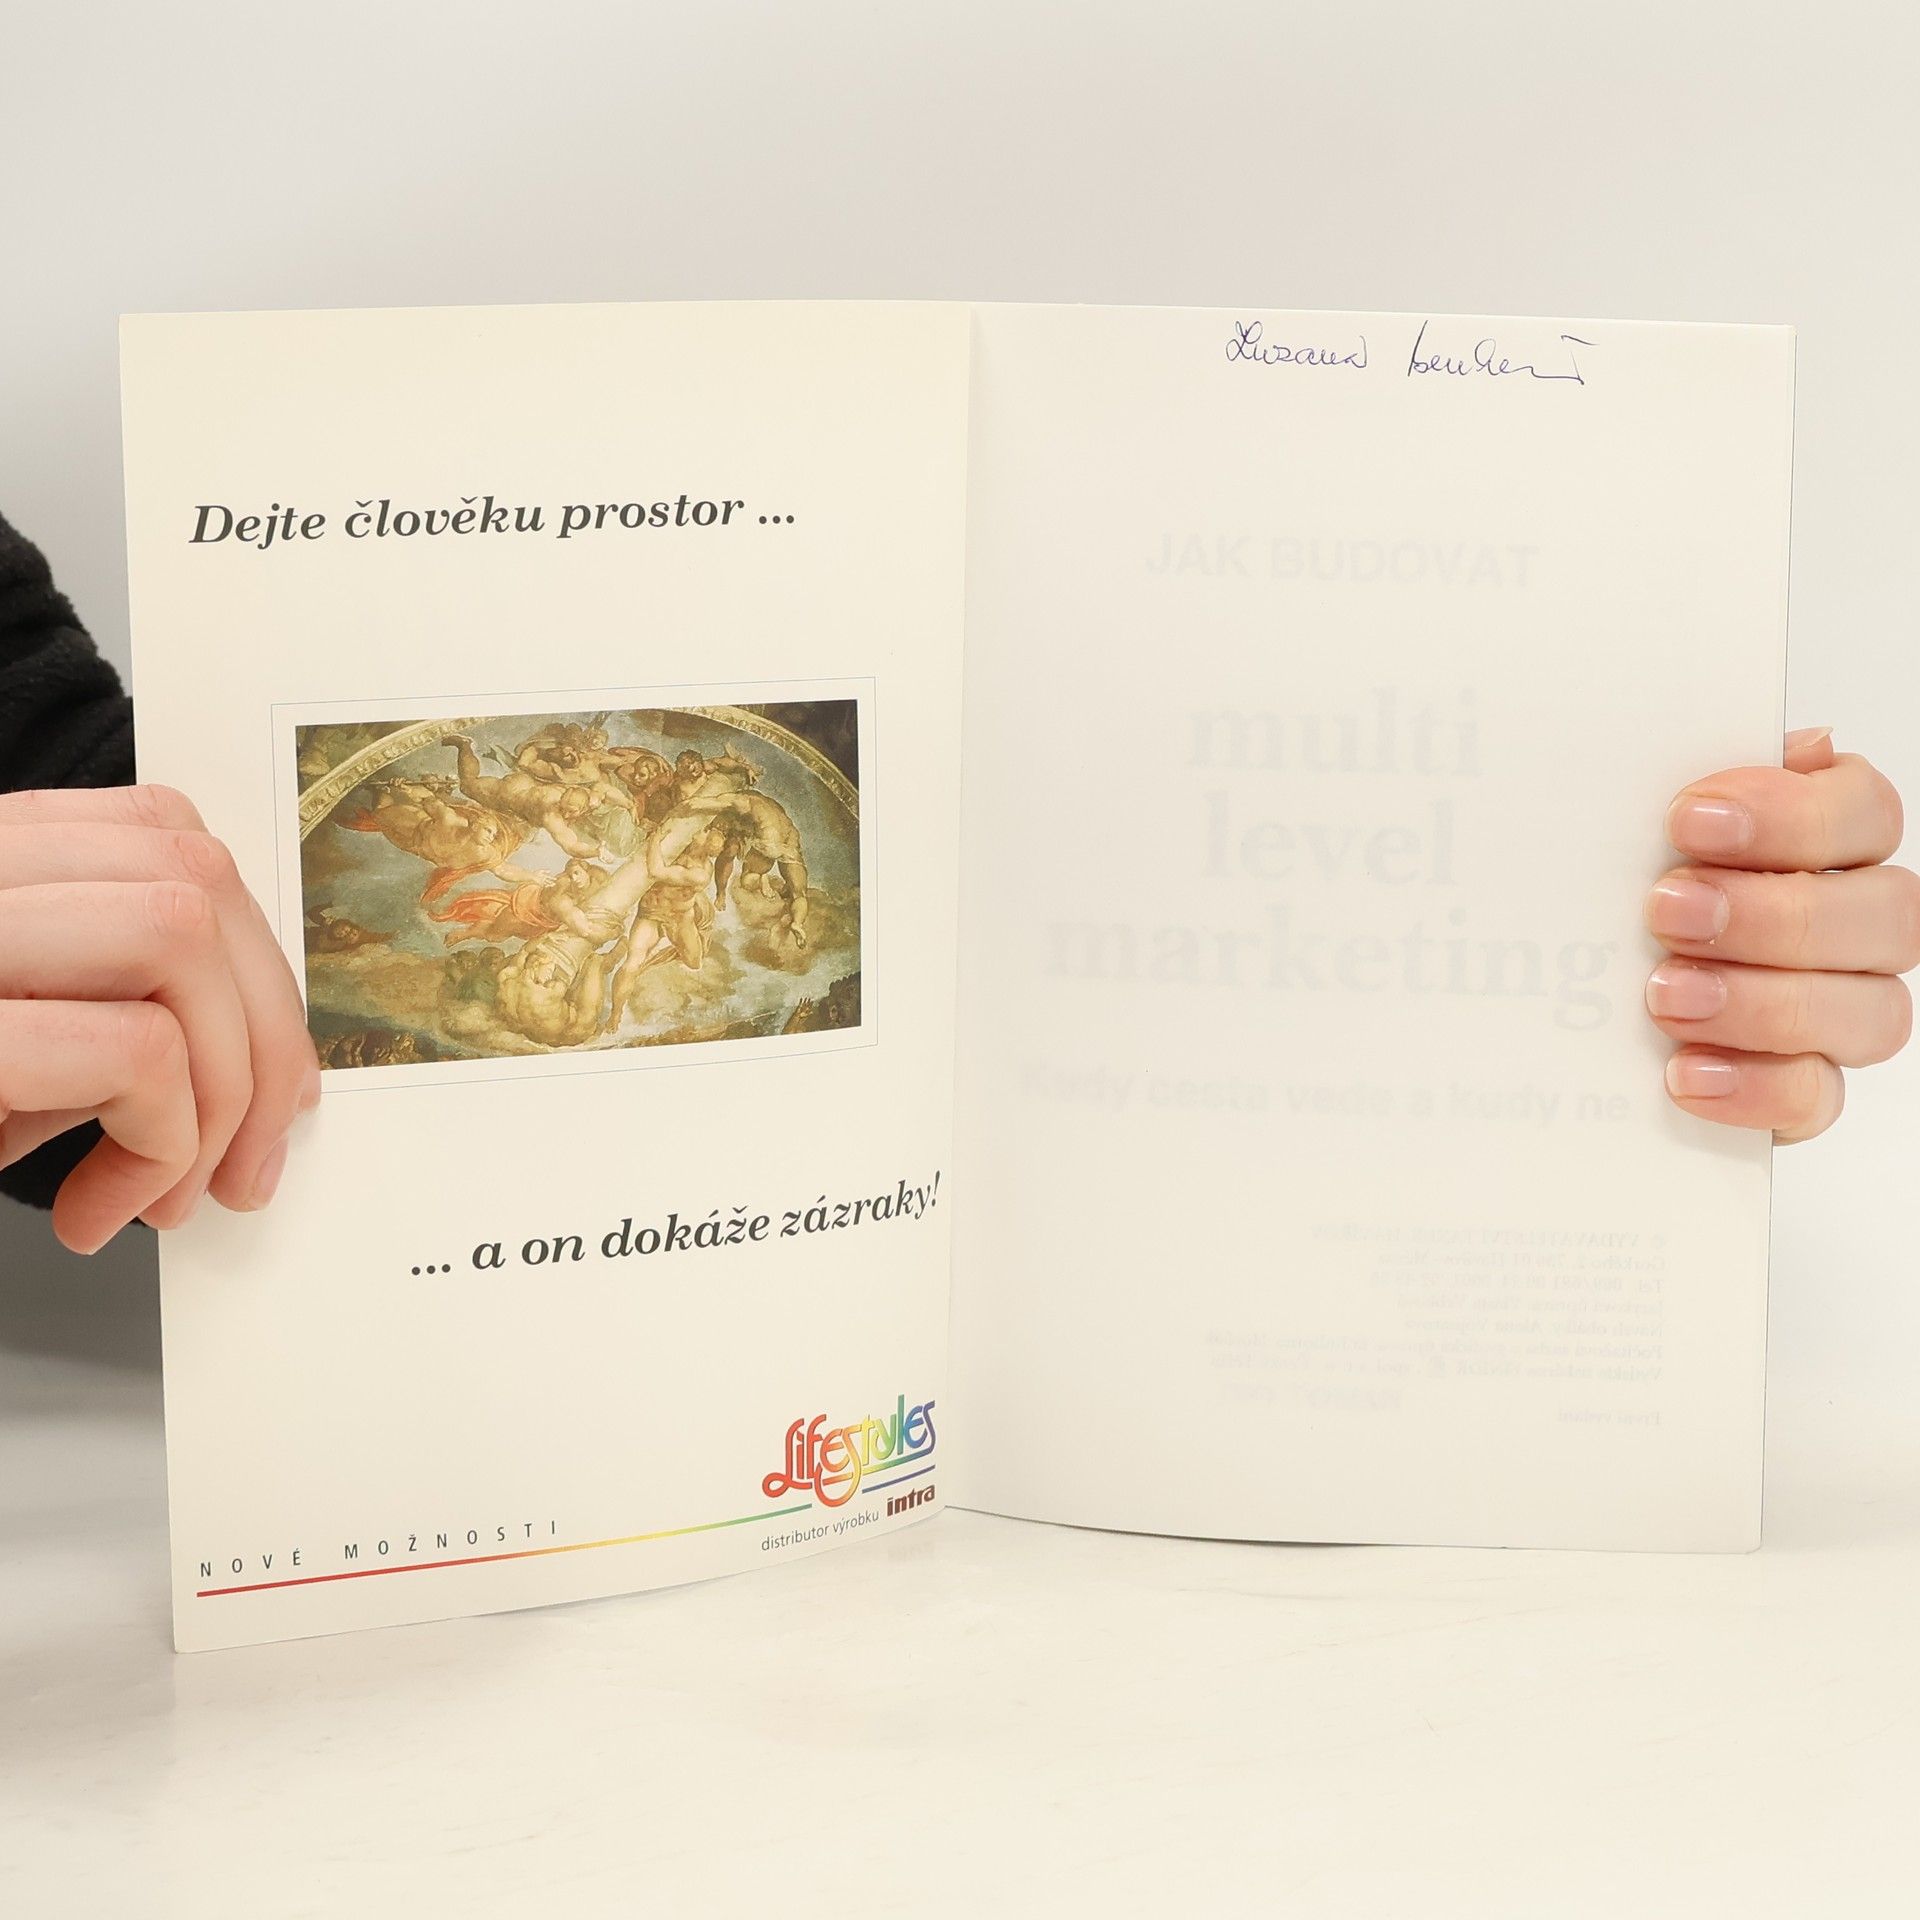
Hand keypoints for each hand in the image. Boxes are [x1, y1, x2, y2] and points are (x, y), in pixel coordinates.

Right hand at [0, 785, 320, 1252]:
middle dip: (267, 1032)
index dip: (248, 953)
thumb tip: (262, 1067)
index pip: (161, 832)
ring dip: (219, 1088)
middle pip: (192, 877)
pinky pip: (132, 1051)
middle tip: (248, 1161)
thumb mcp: (12, 1052)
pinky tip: (100, 1208)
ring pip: (174, 936)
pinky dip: (163, 1142)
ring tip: (165, 1191)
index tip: (264, 1073)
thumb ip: (102, 1006)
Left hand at [1646, 729, 1917, 1141]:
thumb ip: (1664, 775)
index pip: (1865, 811)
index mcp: (1826, 838)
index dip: (1793, 816)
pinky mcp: (1804, 1088)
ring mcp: (1841, 1009)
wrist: (1555, 1002)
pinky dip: (1756, 1085)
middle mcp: (1854, 922)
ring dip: (1765, 1002)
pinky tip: (1685, 1072)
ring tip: (1665, 994)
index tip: (1689, 820)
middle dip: (1774, 913)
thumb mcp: (1621, 825)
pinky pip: (1819, 1097)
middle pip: (1886, 913)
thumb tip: (1712, 735)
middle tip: (1667, 911)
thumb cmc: (1609, 887)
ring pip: (1871, 1012)